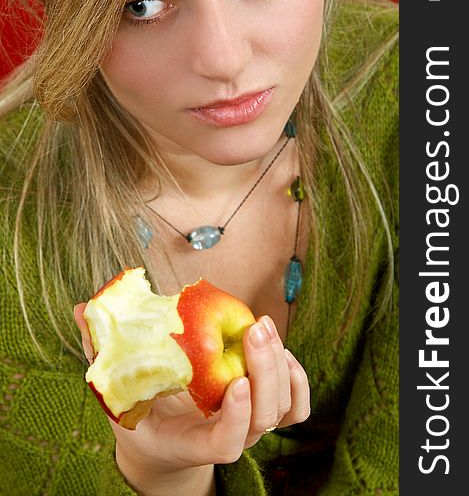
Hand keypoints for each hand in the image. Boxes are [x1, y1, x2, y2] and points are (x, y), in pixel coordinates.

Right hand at [74, 304, 309, 491]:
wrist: (166, 439)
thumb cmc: (141, 413)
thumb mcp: (117, 389)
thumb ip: (103, 352)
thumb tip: (82, 309)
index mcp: (190, 442)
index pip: (224, 443)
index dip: (235, 417)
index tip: (234, 380)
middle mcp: (228, 438)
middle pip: (264, 417)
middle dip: (264, 371)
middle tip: (254, 328)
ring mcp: (251, 426)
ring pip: (283, 407)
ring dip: (280, 365)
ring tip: (262, 326)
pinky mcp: (266, 411)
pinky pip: (297, 405)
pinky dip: (298, 378)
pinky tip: (282, 348)